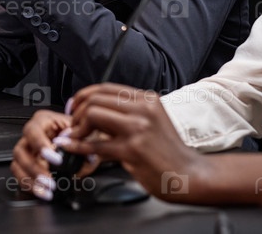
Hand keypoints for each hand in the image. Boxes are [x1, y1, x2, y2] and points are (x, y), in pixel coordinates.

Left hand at [62, 83, 207, 203]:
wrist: (190, 174)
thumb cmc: (168, 152)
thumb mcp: (150, 122)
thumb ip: (123, 115)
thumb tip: (91, 113)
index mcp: (146, 99)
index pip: (105, 88)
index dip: (83, 96)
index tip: (74, 107)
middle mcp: (143, 109)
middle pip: (95, 99)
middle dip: (77, 112)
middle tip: (72, 124)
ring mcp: (138, 128)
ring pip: (93, 115)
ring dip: (77, 127)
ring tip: (75, 136)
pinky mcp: (132, 149)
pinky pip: (96, 145)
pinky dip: (78, 146)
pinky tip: (71, 147)